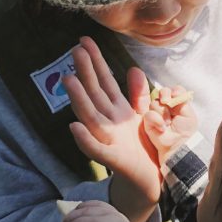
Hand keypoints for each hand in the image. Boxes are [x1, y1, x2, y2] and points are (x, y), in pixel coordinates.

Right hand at [62, 37, 160, 221]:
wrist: (152, 180)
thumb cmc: (145, 148)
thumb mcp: (144, 117)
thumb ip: (137, 95)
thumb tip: (133, 69)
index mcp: (117, 111)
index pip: (104, 81)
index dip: (96, 62)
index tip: (85, 41)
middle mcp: (109, 123)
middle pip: (95, 93)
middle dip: (85, 72)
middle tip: (75, 50)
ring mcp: (109, 141)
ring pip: (91, 117)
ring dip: (79, 100)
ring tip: (69, 80)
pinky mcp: (114, 161)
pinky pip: (98, 150)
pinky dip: (85, 140)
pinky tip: (74, 127)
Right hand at [143, 86, 197, 159]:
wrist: (179, 145)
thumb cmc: (185, 130)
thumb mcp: (188, 113)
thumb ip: (182, 100)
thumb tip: (174, 91)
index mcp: (176, 103)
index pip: (173, 90)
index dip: (173, 91)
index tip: (175, 95)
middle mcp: (165, 106)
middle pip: (162, 92)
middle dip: (165, 95)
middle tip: (168, 103)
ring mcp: (156, 113)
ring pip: (155, 103)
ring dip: (163, 113)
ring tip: (168, 124)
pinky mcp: (148, 122)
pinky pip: (149, 114)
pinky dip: (156, 120)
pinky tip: (162, 128)